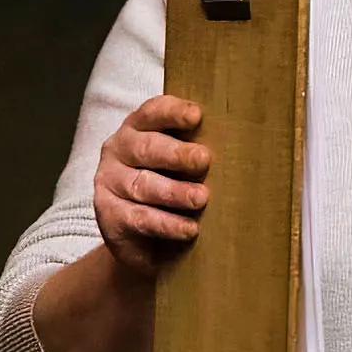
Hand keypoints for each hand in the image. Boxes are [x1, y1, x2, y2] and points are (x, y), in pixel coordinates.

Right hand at [92, 95, 210, 275]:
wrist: (141, 239)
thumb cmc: (170, 186)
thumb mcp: (180, 163)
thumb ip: (196, 148)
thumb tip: (242, 143)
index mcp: (138, 128)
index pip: (152, 113)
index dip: (173, 112)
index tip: (197, 115)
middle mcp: (119, 150)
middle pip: (146, 148)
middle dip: (177, 154)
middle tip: (204, 159)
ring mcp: (110, 183)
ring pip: (143, 185)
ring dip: (175, 192)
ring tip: (201, 198)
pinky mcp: (109, 215)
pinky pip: (140, 219)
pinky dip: (167, 224)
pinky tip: (189, 228)